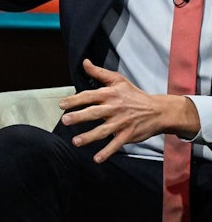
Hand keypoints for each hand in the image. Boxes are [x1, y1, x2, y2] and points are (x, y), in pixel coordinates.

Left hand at [58, 59, 199, 162]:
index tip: (61, 105)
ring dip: (89, 136)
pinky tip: (96, 159)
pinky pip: (116, 144)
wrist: (158, 110)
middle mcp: (115, 108)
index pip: (89, 96)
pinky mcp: (128, 134)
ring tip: (75, 141)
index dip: (75, 100)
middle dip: (79, 117)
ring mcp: (122, 122)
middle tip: (65, 121)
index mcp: (110, 94)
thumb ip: (99, 73)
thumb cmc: (134, 95)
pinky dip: (107, 152)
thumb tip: (84, 62)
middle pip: (95, 112)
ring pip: (104, 130)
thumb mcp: (118, 80)